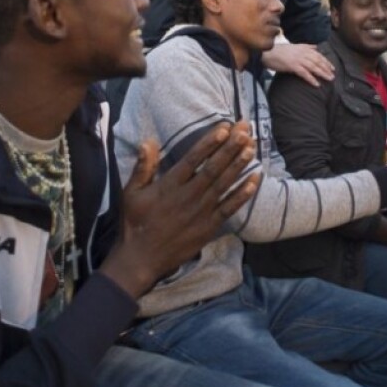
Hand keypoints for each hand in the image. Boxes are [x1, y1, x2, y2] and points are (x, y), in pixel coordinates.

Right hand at [102, 123, 260, 299]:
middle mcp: (188, 196)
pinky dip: (243, 194)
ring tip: (252, 147)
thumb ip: (143, 167)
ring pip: (224, 184)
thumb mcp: (131, 193)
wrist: (141, 259)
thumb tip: (148, 141)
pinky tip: (255, 180)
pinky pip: (229, 208)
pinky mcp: (209, 227)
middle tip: (245, 130)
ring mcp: (201, 212)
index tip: (224, 127)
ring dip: (239, 165)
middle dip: (230, 147)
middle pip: (214, 168)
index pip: (193, 159)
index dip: (209, 142)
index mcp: (169, 185)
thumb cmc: (134, 224)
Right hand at [263, 42, 334, 86]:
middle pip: (318, 61)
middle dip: (326, 68)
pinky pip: (304, 73)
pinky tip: (316, 84)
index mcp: (303, 48)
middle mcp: (302, 53)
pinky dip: (311, 79)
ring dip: (322, 73)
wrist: (267, 53)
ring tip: (329, 79)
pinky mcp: (292, 66)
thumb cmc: (279, 51)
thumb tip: (315, 47)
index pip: (318, 55)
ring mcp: (298, 59)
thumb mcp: (294, 46)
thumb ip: (306, 46)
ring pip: (313, 67)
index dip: (326, 61)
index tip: (332, 68)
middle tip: (333, 76)